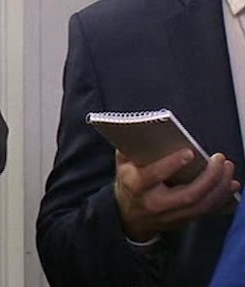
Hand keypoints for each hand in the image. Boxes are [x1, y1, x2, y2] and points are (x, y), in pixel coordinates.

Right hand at [114, 148, 239, 241]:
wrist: (129, 217)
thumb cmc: (129, 184)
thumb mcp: (122, 165)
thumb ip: (130, 149)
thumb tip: (145, 131)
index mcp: (136, 186)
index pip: (154, 176)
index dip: (172, 164)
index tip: (189, 152)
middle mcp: (155, 204)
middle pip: (188, 194)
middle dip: (209, 177)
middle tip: (220, 159)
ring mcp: (171, 215)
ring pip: (202, 205)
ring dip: (220, 187)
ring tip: (228, 169)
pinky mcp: (184, 220)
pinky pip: (207, 211)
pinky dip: (222, 198)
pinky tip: (231, 185)